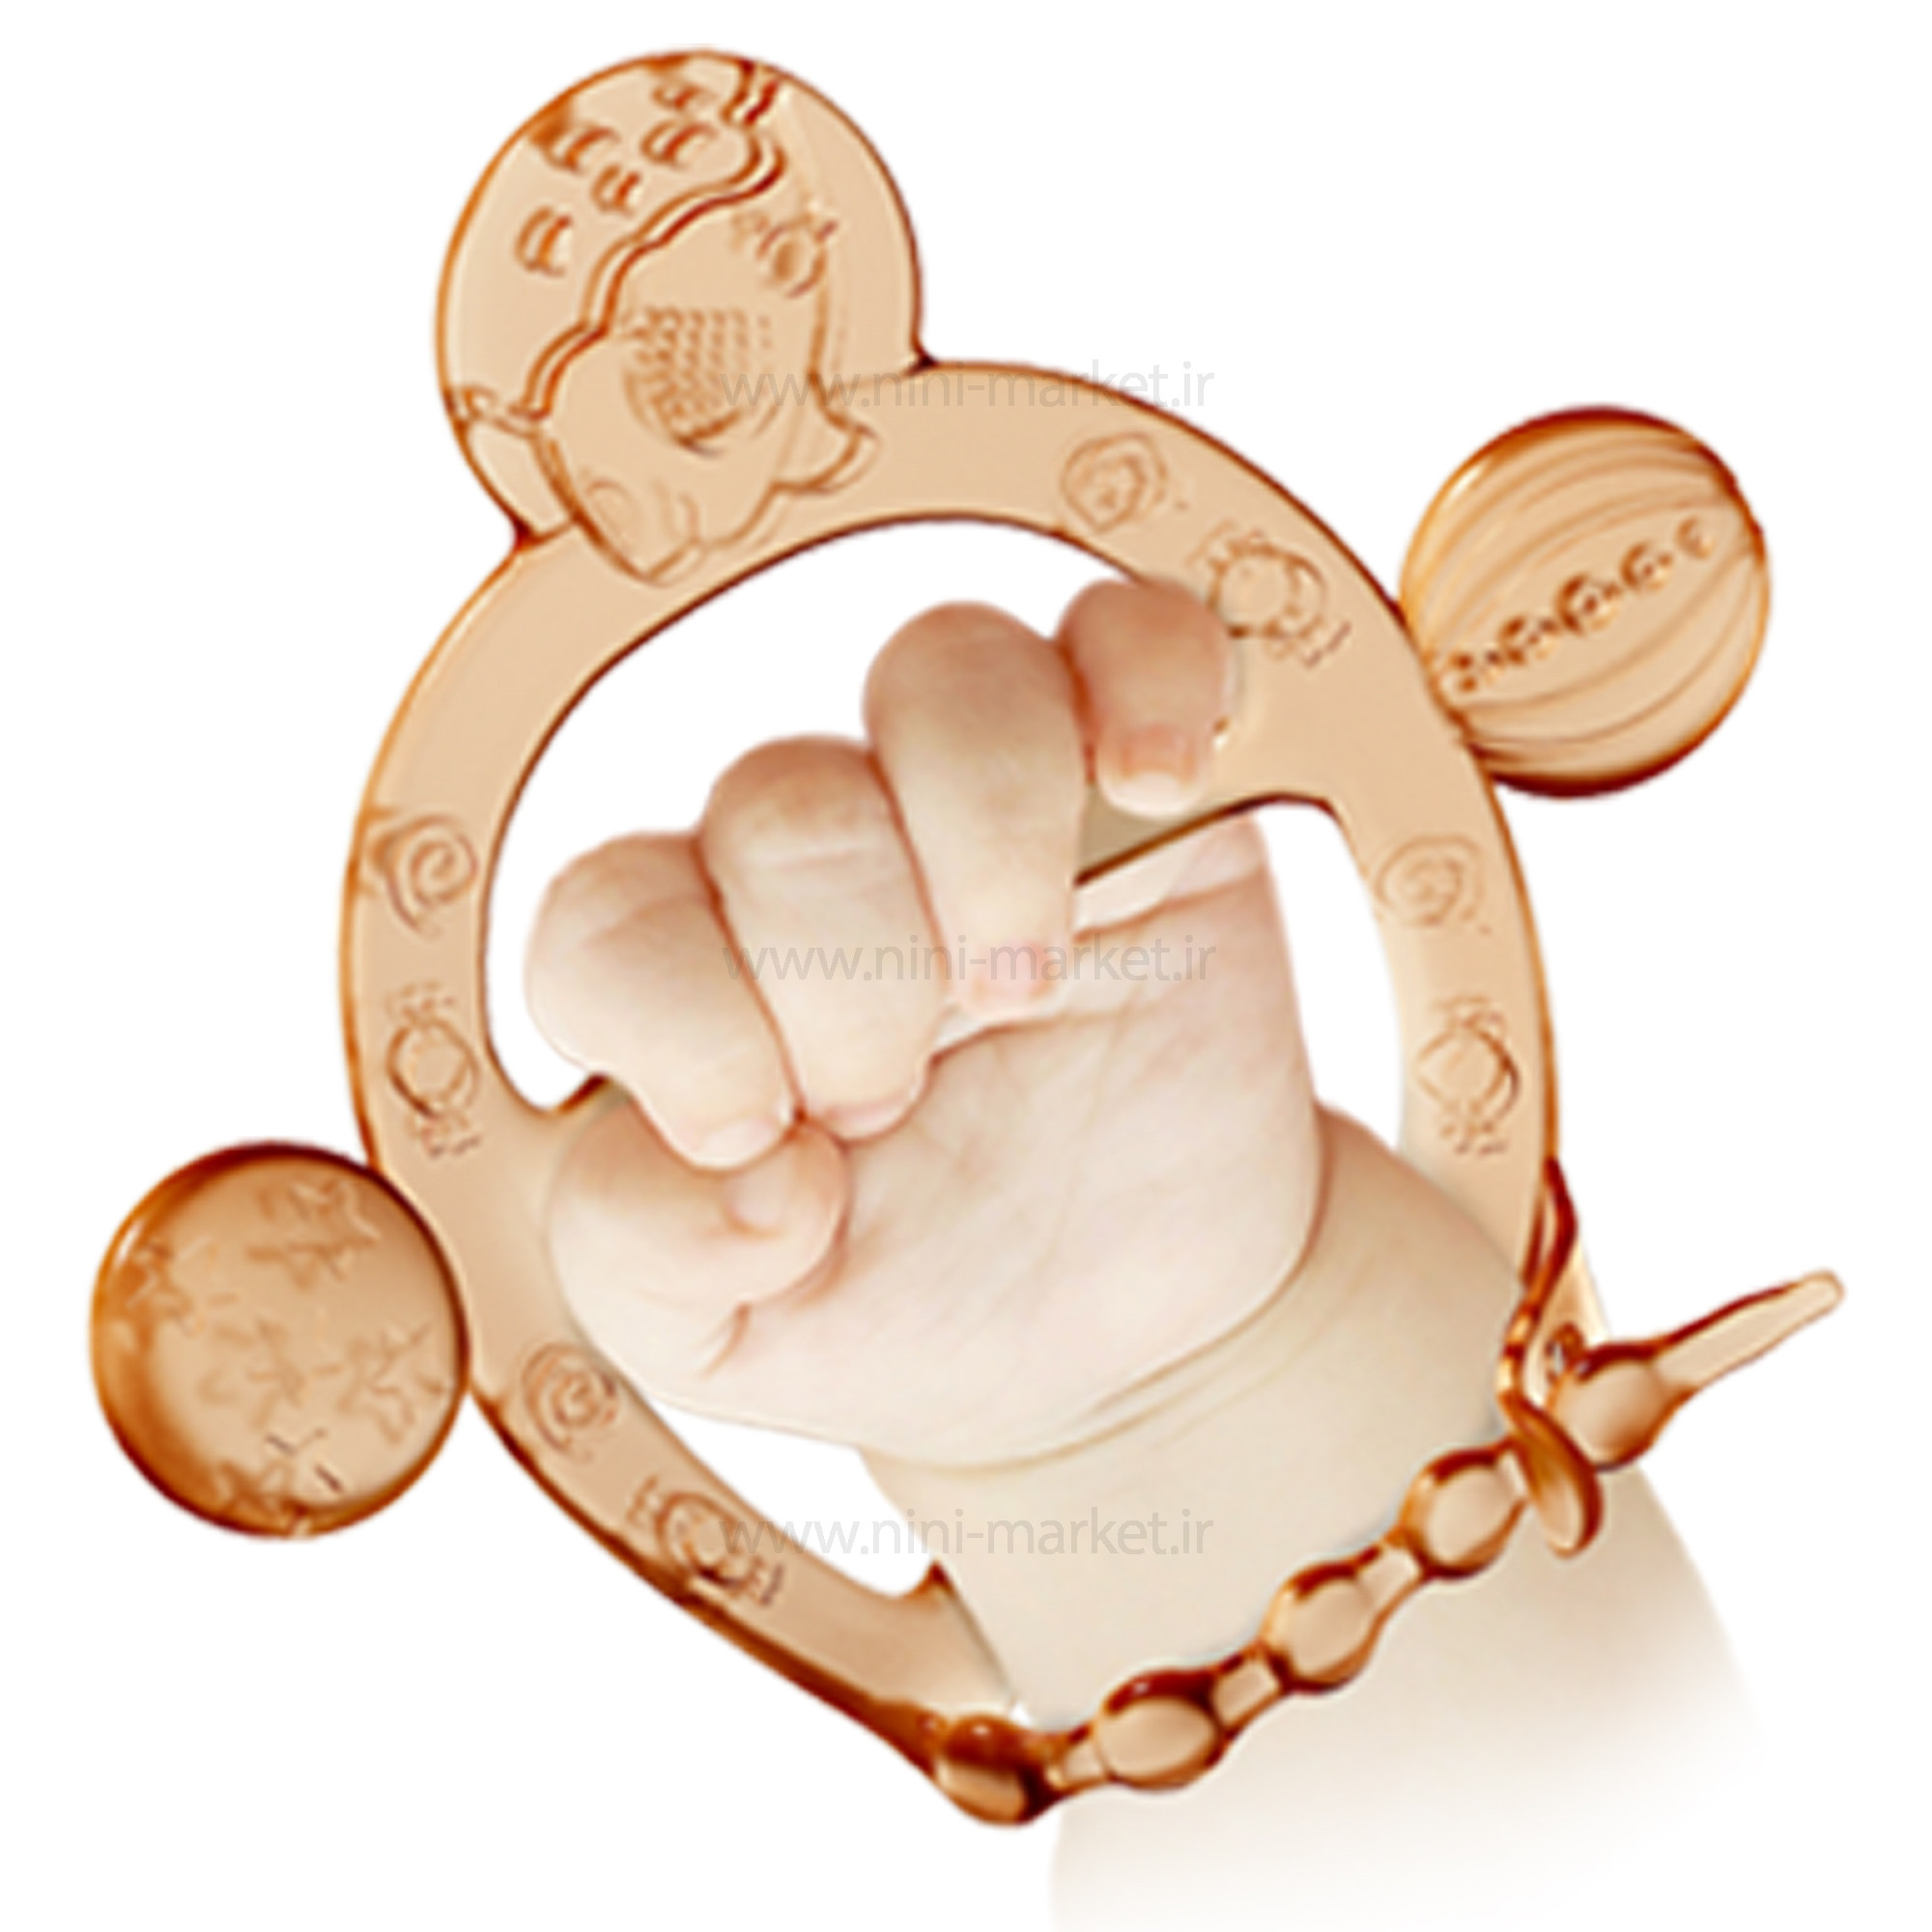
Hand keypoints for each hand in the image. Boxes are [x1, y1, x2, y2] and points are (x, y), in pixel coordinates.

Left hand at [526, 581, 1324, 1466]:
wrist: (1131, 1329)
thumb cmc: (908, 1302)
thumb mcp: (727, 1337)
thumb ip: (645, 1259)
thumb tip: (733, 1167)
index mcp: (689, 976)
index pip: (607, 911)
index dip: (676, 1016)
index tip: (764, 1141)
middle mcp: (820, 865)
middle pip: (786, 801)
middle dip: (845, 976)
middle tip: (900, 1096)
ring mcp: (986, 810)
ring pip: (945, 672)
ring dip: (982, 833)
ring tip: (1022, 985)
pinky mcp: (1147, 799)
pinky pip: (1138, 636)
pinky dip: (1150, 684)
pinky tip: (1154, 789)